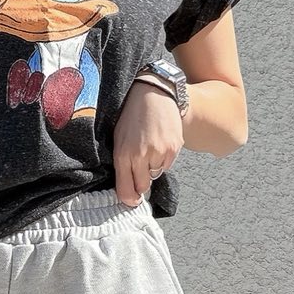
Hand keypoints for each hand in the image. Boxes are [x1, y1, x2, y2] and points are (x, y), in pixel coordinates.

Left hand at [114, 81, 183, 206]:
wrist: (153, 93)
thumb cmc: (131, 115)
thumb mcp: (118, 138)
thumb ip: (121, 163)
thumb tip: (129, 189)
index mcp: (123, 154)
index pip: (126, 189)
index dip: (129, 199)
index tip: (131, 200)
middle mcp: (141, 156)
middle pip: (143, 186)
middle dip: (141, 182)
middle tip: (140, 168)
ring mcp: (159, 153)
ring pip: (156, 174)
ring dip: (153, 167)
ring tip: (149, 147)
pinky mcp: (174, 148)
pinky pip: (168, 164)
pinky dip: (163, 159)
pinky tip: (159, 143)